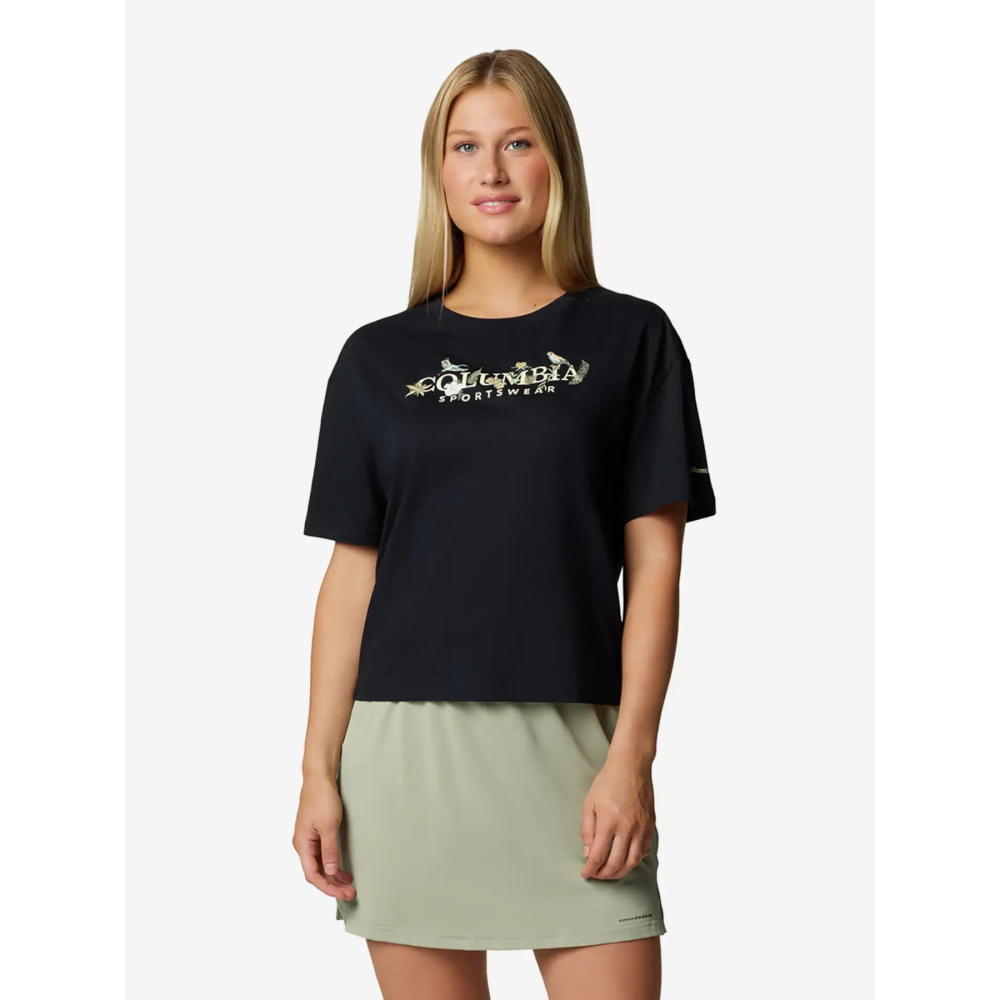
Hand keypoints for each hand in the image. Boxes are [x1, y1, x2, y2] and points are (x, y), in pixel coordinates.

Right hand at [292, 776, 355, 900]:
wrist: (319, 778)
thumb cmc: (322, 798)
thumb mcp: (329, 825)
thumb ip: (329, 850)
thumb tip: (330, 872)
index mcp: (302, 845)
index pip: (312, 875)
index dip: (327, 887)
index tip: (343, 893)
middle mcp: (302, 845)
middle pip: (316, 873)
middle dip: (332, 885)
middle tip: (351, 892)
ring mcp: (308, 839)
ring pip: (319, 865)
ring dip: (333, 876)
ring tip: (349, 884)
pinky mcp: (315, 834)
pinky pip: (322, 855)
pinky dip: (332, 864)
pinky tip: (342, 869)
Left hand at [580, 758, 655, 879]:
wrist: (631, 765)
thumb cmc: (608, 781)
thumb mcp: (589, 803)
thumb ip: (587, 830)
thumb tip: (588, 853)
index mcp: (609, 822)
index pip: (598, 855)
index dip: (590, 869)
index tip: (585, 873)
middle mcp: (627, 827)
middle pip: (616, 863)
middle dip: (604, 874)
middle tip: (596, 876)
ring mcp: (641, 827)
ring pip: (633, 861)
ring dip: (620, 872)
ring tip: (610, 873)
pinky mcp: (650, 825)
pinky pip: (645, 850)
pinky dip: (636, 860)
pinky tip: (627, 860)